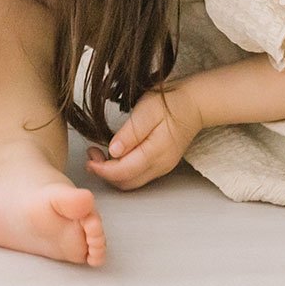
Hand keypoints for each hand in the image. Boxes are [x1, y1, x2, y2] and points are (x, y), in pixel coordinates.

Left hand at [85, 85, 202, 190]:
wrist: (195, 103)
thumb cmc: (171, 103)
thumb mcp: (147, 110)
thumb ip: (130, 133)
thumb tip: (113, 151)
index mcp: (156, 153)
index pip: (123, 172)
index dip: (102, 169)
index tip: (89, 158)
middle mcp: (160, 165)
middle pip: (126, 182)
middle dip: (104, 173)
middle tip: (92, 155)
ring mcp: (162, 167)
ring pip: (131, 181)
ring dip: (112, 173)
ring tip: (100, 154)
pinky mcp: (162, 164)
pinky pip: (138, 175)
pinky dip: (123, 170)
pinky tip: (116, 155)